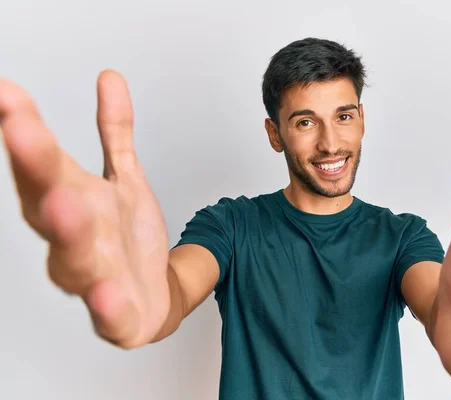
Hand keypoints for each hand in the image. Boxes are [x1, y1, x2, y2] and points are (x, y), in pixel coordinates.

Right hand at [0, 71, 169, 348]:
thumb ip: (115, 133)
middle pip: (46, 205)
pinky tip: (104, 292)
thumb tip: (110, 78)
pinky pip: (108, 313)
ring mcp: (91, 277)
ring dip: (67, 231)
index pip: (42, 164)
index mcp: (70, 202)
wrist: (154, 295)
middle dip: (35, 169)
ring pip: (73, 257)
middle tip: (20, 128)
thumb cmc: (127, 238)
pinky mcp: (116, 314)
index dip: (25, 129)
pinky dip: (105, 304)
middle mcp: (71, 238)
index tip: (7, 91)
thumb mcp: (124, 179)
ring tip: (65, 202)